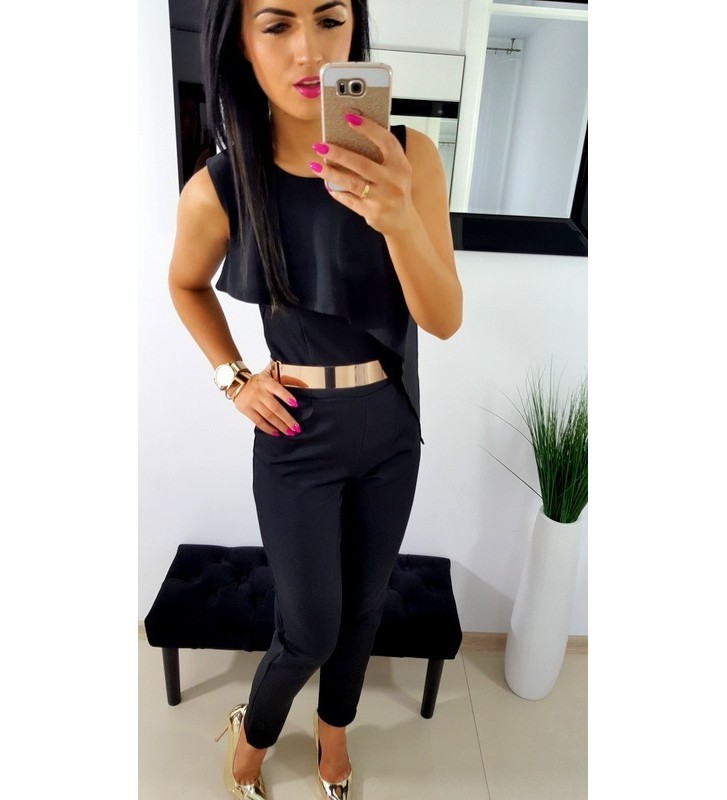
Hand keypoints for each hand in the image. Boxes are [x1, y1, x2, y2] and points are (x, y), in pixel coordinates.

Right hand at [232, 366, 305, 436]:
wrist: (237, 382)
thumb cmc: (258, 380)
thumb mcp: (270, 373)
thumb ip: (285, 377)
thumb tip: (305, 384)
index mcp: (267, 382)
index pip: (277, 389)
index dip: (286, 396)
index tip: (295, 404)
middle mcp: (260, 392)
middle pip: (275, 407)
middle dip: (287, 419)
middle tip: (296, 427)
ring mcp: (253, 402)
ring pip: (268, 416)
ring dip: (280, 426)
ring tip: (290, 432)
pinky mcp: (246, 410)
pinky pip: (258, 421)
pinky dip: (268, 428)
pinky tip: (276, 433)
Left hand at [309, 114, 414, 235]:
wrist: (403, 221)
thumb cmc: (395, 189)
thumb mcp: (396, 170)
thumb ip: (380, 155)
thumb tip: (349, 137)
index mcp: (401, 165)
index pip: (386, 141)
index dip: (369, 128)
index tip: (349, 117)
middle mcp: (394, 181)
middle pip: (362, 164)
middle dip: (339, 153)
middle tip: (320, 146)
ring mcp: (383, 199)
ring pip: (352, 183)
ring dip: (331, 173)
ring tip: (315, 166)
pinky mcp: (372, 213)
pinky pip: (349, 200)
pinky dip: (337, 192)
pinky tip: (327, 185)